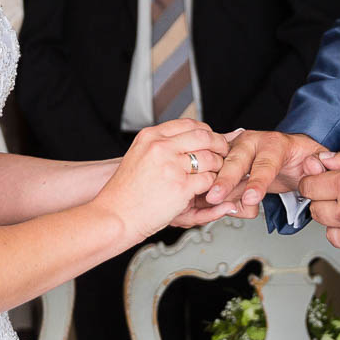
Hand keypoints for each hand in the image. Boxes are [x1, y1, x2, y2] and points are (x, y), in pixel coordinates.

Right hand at [94, 118, 227, 242]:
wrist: (115, 216)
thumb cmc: (126, 192)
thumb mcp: (139, 157)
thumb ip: (163, 146)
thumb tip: (193, 136)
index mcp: (150, 136)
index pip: (188, 124)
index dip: (206, 132)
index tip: (211, 140)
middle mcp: (160, 147)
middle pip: (203, 137)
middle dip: (219, 145)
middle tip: (223, 155)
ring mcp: (171, 166)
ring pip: (209, 158)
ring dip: (217, 167)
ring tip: (215, 175)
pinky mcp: (180, 186)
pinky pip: (207, 180)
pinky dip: (211, 185)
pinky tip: (206, 190)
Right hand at [202, 129, 330, 217]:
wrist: (288, 154)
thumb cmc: (298, 157)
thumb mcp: (316, 158)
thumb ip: (319, 163)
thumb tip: (314, 166)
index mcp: (273, 143)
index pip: (265, 163)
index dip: (257, 182)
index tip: (251, 198)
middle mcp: (250, 143)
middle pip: (235, 161)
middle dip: (224, 180)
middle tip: (215, 197)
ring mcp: (235, 152)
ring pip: (220, 169)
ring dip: (214, 187)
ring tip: (211, 205)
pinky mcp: (226, 164)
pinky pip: (217, 179)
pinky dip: (215, 194)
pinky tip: (216, 206)